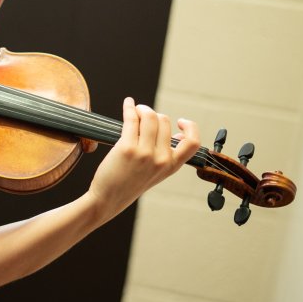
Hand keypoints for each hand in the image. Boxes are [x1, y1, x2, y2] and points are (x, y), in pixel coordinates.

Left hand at [88, 97, 199, 217]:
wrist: (109, 198)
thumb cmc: (130, 183)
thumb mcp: (157, 173)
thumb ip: (166, 154)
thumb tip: (172, 132)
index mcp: (172, 166)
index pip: (193, 142)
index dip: (190, 127)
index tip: (180, 121)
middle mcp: (162, 159)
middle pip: (164, 121)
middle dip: (153, 114)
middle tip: (143, 114)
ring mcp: (145, 153)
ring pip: (150, 117)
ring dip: (142, 109)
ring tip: (135, 110)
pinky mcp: (127, 148)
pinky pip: (132, 119)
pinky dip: (129, 107)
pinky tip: (128, 103)